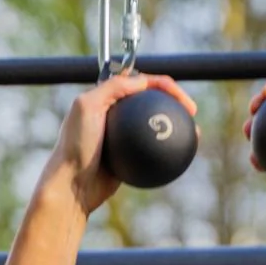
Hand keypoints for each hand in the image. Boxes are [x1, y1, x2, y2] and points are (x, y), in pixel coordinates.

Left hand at [44, 73, 196, 214]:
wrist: (71, 185)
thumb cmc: (75, 146)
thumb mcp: (86, 107)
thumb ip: (112, 88)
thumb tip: (143, 80)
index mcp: (106, 96)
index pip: (142, 82)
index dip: (164, 84)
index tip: (181, 100)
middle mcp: (116, 113)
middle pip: (153, 101)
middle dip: (176, 101)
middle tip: (191, 112)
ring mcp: (123, 136)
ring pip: (156, 126)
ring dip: (177, 126)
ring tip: (194, 134)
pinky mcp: (129, 156)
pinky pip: (153, 150)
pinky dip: (169, 150)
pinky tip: (183, 157)